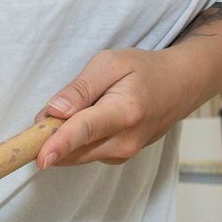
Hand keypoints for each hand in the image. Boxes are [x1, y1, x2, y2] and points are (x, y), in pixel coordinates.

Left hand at [36, 48, 198, 169]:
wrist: (180, 87)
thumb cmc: (143, 70)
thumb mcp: (109, 64)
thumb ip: (79, 89)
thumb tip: (53, 112)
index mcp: (124, 112)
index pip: (84, 131)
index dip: (59, 144)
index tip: (40, 158)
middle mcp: (125, 141)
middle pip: (74, 149)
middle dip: (49, 137)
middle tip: (44, 116)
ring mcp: (124, 154)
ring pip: (76, 154)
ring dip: (61, 138)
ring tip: (76, 109)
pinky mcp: (118, 158)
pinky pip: (84, 153)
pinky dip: (74, 140)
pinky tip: (86, 119)